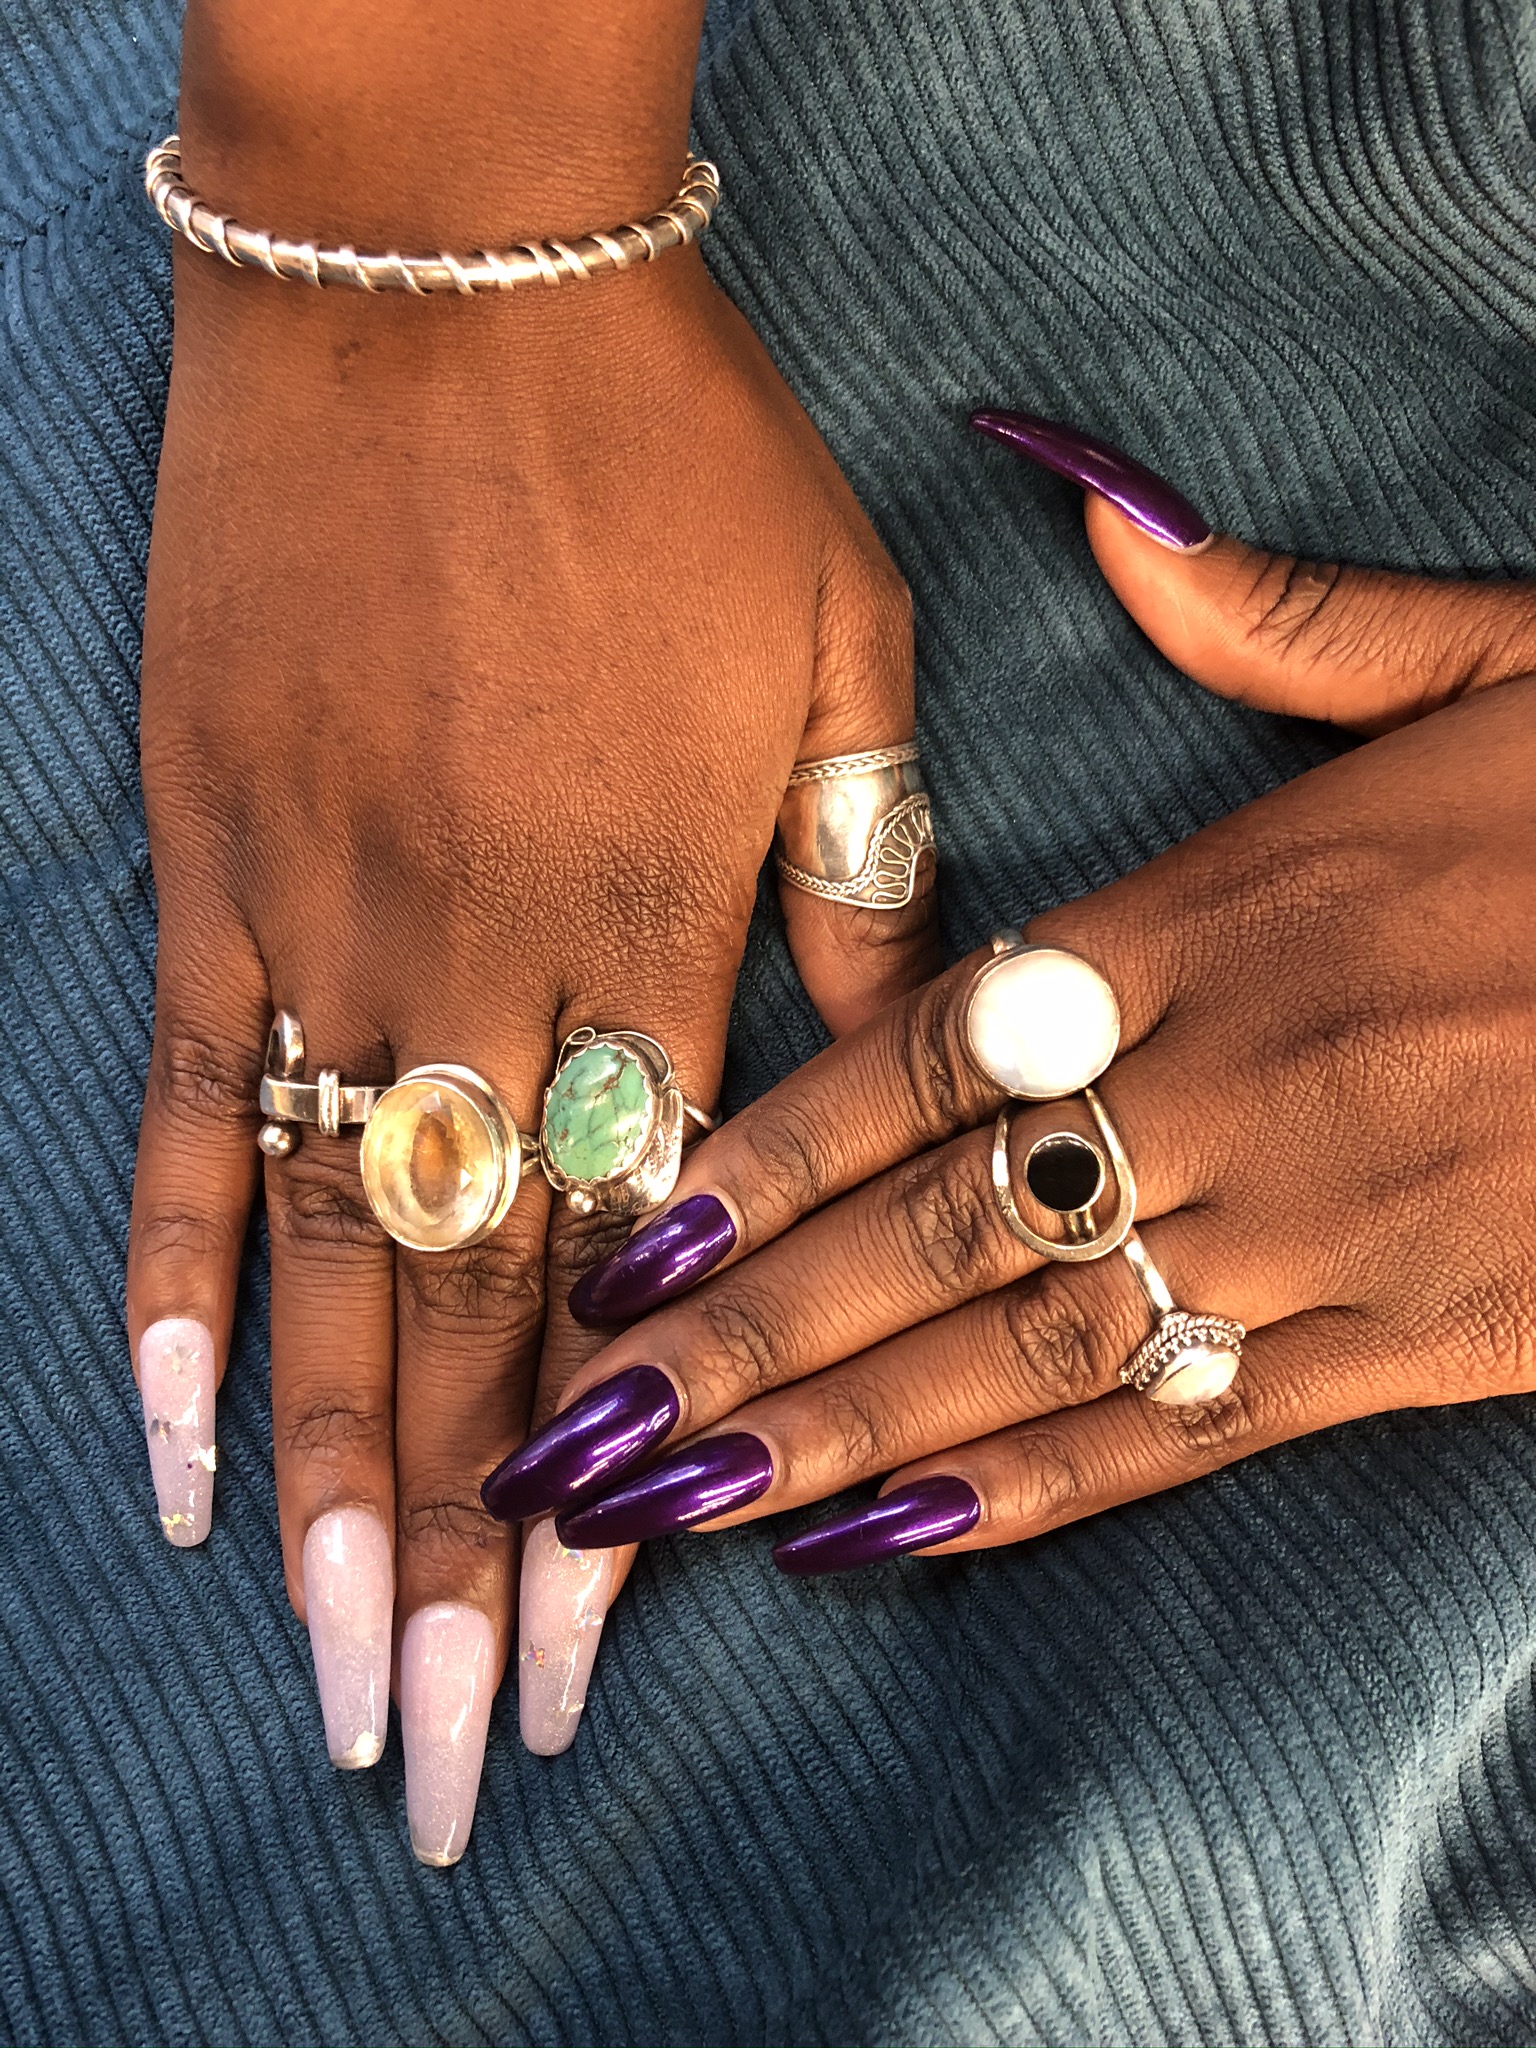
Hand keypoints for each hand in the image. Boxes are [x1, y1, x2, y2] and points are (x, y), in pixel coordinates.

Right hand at [126, 2, 938, 1863]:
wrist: (446, 278)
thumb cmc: (669, 458)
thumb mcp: (840, 656)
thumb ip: (855, 887)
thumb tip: (864, 1064)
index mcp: (654, 928)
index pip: (632, 1268)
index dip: (609, 1475)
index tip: (591, 1655)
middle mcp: (483, 967)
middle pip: (466, 1316)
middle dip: (454, 1556)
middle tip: (429, 1755)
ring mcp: (324, 924)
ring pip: (319, 1259)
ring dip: (317, 1478)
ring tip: (319, 1664)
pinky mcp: (213, 865)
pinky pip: (176, 1110)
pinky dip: (162, 1284)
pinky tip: (162, 1440)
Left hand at [488, 420, 1535, 1579]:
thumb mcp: (1507, 654)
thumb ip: (1285, 618)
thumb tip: (1107, 517)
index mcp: (1234, 907)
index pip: (923, 1052)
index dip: (755, 1159)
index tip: (621, 1242)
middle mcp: (1250, 1075)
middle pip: (932, 1224)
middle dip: (740, 1339)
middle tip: (574, 1426)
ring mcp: (1336, 1223)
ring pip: (1028, 1346)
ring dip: (833, 1435)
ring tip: (667, 1507)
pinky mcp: (1431, 1339)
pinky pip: (1186, 1431)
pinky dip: (1027, 1493)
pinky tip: (889, 1539)